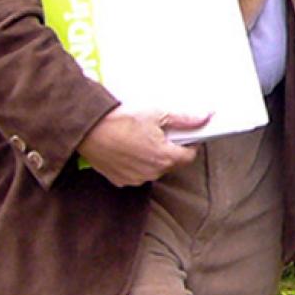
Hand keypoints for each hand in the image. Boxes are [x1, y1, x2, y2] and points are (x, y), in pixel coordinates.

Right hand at [77, 105, 207, 185]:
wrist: (88, 129)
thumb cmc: (121, 120)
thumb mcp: (157, 114)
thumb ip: (184, 119)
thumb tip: (206, 117)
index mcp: (164, 158)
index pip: (189, 156)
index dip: (190, 144)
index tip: (184, 134)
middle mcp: (152, 173)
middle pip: (171, 163)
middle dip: (169, 149)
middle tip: (158, 131)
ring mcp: (136, 179)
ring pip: (153, 169)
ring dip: (152, 157)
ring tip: (139, 138)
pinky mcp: (121, 180)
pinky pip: (136, 173)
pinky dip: (136, 163)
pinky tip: (127, 148)